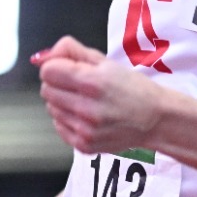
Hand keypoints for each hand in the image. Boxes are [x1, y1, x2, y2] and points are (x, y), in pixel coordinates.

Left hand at [34, 37, 165, 154]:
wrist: (155, 120)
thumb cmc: (133, 88)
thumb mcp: (106, 62)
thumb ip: (71, 51)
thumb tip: (42, 56)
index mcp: (92, 83)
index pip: (47, 71)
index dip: (55, 67)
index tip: (68, 69)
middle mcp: (86, 108)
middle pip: (46, 90)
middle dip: (58, 84)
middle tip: (79, 86)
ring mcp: (84, 130)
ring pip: (51, 109)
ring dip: (63, 102)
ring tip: (85, 101)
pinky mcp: (84, 145)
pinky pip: (59, 126)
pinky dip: (68, 119)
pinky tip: (86, 116)